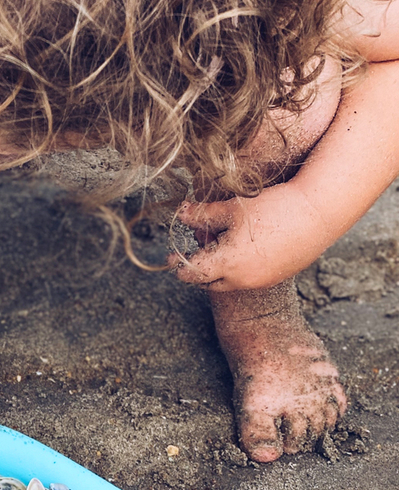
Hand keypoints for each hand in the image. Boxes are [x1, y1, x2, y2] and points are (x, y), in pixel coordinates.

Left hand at [169, 182, 328, 290]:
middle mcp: (243, 280)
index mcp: (227, 264)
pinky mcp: (277, 277)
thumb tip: (180, 213)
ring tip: (221, 241)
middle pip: (209, 282)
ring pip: (230, 281)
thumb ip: (202, 215)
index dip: (179, 265)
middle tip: (196, 248)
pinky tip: (244, 245)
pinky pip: (249, 278)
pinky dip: (239, 268)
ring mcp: (261, 281)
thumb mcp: (231, 208)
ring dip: (220, 268)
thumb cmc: (273, 207)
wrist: (319, 212)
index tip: (171, 258)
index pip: (193, 273)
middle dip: (199, 268)